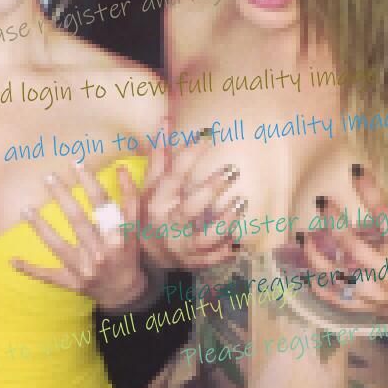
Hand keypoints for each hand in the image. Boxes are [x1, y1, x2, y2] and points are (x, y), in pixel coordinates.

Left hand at [10, 165, 142, 310]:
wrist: (125, 292)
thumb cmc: (128, 254)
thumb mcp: (135, 227)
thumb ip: (130, 197)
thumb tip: (121, 168)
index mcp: (118, 236)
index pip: (103, 204)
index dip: (90, 182)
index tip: (77, 163)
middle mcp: (101, 252)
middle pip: (78, 220)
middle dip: (63, 197)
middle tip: (49, 177)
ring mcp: (84, 269)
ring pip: (58, 245)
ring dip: (41, 227)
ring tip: (26, 209)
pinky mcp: (71, 282)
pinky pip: (48, 276)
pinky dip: (30, 269)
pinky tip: (13, 260)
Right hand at [140, 116, 244, 270]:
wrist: (147, 260)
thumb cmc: (150, 218)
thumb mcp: (146, 192)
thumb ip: (155, 160)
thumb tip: (159, 126)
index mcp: (156, 204)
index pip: (173, 176)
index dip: (189, 155)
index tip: (206, 135)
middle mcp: (168, 225)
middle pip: (191, 206)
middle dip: (212, 188)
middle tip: (232, 169)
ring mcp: (182, 246)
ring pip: (206, 235)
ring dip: (225, 220)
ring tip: (241, 202)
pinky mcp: (195, 261)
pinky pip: (214, 257)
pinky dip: (226, 249)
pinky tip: (238, 241)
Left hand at [302, 167, 387, 318]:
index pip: (386, 217)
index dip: (370, 191)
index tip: (357, 171)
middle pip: (352, 245)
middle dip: (334, 221)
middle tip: (322, 202)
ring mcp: (375, 294)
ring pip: (335, 274)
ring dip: (316, 253)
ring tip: (306, 235)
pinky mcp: (368, 308)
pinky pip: (336, 299)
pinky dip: (319, 285)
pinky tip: (308, 271)